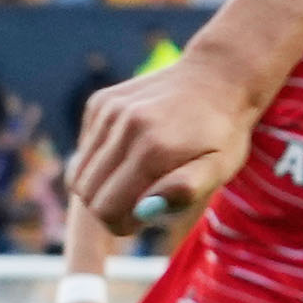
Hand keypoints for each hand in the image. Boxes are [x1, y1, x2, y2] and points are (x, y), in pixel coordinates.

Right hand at [65, 54, 259, 234]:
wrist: (218, 78)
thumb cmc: (223, 134)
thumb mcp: (221, 167)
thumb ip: (185, 191)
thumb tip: (143, 211)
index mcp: (153, 149)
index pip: (106, 209)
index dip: (120, 225)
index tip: (140, 223)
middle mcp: (125, 126)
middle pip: (87, 192)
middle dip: (109, 208)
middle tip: (139, 205)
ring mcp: (109, 110)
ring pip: (80, 172)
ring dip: (103, 185)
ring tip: (138, 180)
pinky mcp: (101, 102)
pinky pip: (85, 147)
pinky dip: (101, 160)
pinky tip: (131, 154)